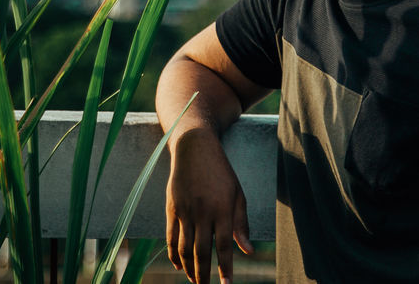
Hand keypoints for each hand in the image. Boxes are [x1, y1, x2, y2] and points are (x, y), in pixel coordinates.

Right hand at [165, 127, 252, 283]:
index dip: (225, 268)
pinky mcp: (172, 208)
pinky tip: (178, 266)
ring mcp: (185, 210)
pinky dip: (173, 254)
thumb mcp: (237, 194)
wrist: (194, 148)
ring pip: (184, 248)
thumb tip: (248, 251)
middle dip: (203, 274)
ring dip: (188, 268)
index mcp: (222, 209)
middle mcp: (203, 212)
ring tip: (194, 281)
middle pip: (201, 251)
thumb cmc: (221, 172)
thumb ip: (241, 224)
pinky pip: (170, 237)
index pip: (224, 246)